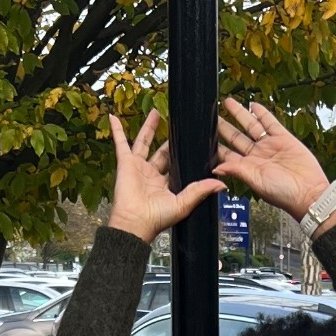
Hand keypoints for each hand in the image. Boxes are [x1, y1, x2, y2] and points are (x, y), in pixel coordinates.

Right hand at [106, 111, 223, 245]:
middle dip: (170, 138)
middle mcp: (152, 174)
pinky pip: (120, 143)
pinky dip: (117, 131)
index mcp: (166, 184)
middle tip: (178, 123)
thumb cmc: (157, 219)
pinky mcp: (126, 163)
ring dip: (149, 127)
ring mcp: (138, 167)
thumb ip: (200, 190)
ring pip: (144, 142)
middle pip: (163, 151)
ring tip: (157, 113)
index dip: (185, 153)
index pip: (178, 164)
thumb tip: (221, 184)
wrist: (135, 222)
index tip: (194, 141)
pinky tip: (114, 118)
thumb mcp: (183, 204)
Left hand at [214, 99, 329, 221]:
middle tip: (213, 114)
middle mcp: (257, 156)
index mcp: (248, 168)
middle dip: (224, 126)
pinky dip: (262, 113)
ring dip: (240, 115)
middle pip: (236, 137)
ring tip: (228, 103)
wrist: (309, 192)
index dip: (217, 143)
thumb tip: (216, 168)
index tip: (206, 133)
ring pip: (251, 126)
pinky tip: (253, 105)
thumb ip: (237, 170)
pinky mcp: (284, 139)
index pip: (227, 154)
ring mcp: (270, 146)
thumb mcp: (256, 182)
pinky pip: (270, 123)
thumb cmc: (284, 194)